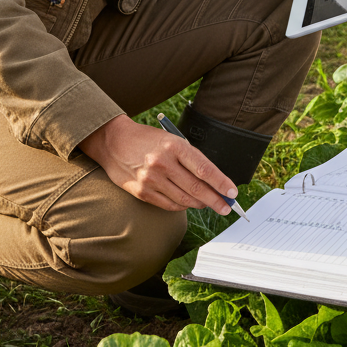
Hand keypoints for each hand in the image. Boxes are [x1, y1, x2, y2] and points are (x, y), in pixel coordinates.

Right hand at [79, 115, 236, 213]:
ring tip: (208, 204)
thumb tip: (212, 180)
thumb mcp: (171, 140)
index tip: (232, 192)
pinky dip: (181, 206)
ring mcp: (151, 179)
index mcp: (174, 146)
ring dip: (200, 204)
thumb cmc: (147, 139)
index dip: (221, 183)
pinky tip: (188, 204)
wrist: (114, 141)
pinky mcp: (142, 192)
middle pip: (196, 188)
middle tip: (226, 207)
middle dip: (216, 199)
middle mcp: (163, 162)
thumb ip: (190, 158)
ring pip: (184, 200)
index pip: (204, 169)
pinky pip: (168, 205)